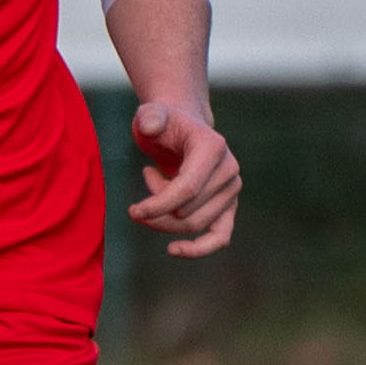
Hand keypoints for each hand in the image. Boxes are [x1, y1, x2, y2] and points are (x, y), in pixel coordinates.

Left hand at [127, 95, 240, 256]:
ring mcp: (231, 190)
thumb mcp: (150, 115)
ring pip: (193, 225)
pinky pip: (219, 237)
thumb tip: (150, 126)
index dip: (159, 205)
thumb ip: (149, 117)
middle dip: (157, 206)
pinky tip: (172, 249)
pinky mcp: (228, 207)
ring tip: (157, 184)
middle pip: (187, 211)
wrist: (181, 129)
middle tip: (148, 178)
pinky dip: (198, 249)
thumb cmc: (164, 124)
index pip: (188, 188)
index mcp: (213, 147)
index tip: (134, 211)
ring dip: (165, 215)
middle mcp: (229, 170)